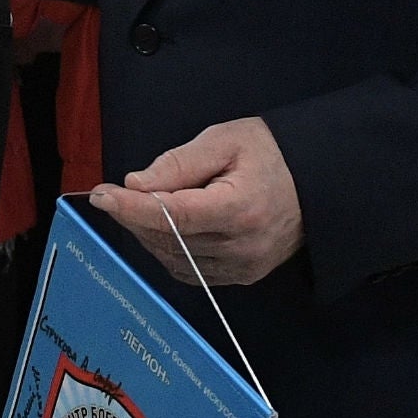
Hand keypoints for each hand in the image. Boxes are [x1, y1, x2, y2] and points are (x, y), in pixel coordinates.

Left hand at [90, 117, 303, 285]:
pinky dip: (167, 250)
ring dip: (147, 234)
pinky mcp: (241, 276)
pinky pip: (189, 271)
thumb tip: (136, 184)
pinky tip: (162, 227)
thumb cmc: (271, 153)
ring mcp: (242, 267)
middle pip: (167, 239)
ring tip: (140, 205)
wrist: (317, 182)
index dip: (130, 208)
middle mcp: (241, 247)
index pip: (171, 216)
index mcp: (239, 209)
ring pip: (173, 259)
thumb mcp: (224, 140)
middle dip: (133, 217)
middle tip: (113, 193)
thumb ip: (178, 163)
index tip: (101, 195)